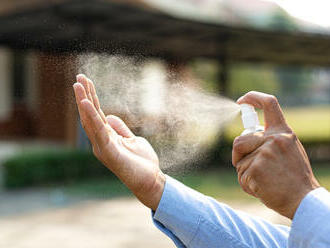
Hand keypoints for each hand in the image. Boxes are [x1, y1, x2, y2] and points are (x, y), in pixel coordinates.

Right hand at [73, 74, 164, 210]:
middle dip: (84, 96)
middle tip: (79, 77)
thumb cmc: (141, 162)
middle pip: (90, 115)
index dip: (91, 98)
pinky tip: (86, 104)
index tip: (86, 81)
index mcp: (107, 137)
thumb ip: (121, 129)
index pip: (96, 115)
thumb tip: (110, 116)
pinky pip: (99, 132)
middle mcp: (101, 141)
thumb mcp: (132, 139)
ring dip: (84, 102)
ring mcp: (103, 147)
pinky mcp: (109, 153)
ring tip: (78, 85)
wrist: (150, 180)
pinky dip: (92, 117)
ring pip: (90, 121)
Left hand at [232, 91, 319, 218]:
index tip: (241, 100)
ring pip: (239, 160)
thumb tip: (245, 137)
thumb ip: (270, 141)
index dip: (253, 97)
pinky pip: (241, 175)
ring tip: (262, 180)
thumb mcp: (288, 150)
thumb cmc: (294, 177)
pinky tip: (262, 189)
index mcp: (283, 132)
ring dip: (244, 172)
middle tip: (247, 166)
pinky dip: (247, 184)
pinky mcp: (256, 168)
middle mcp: (274, 139)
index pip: (269, 103)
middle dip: (238, 155)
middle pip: (239, 140)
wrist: (304, 200)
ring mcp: (265, 153)